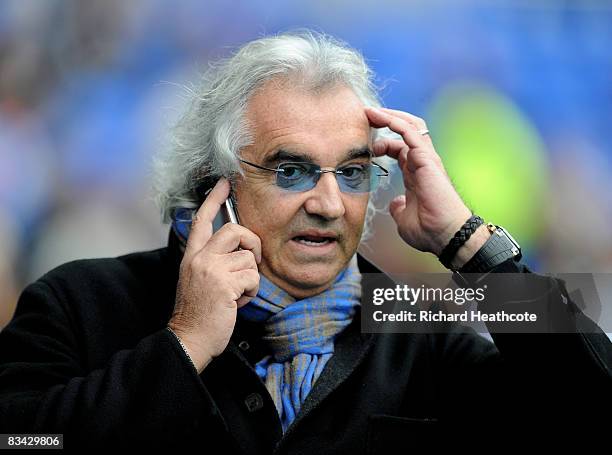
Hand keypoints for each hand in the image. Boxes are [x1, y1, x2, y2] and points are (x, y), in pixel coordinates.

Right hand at [168, 178, 261, 372]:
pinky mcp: (224, 283)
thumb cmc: (198, 313)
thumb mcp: (198, 280)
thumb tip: (241, 250)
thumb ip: (214, 262)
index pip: (201, 220)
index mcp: (192, 256)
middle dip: (251, 242)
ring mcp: (211, 269)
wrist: (189, 339)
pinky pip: (252, 277)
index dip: (214, 199)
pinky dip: (250, 292)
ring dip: (249, 279)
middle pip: (233, 230)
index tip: (224, 183)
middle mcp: (199, 259)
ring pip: (248, 259)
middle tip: (251, 260)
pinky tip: (236, 303)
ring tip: (235, 294)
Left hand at [365, 107, 472, 256]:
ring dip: (389, 116)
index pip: (399, 147)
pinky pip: (411, 132)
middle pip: (405, 131)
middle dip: (385, 121)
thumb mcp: (404, 218)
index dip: (382, 143)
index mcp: (416, 173)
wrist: (446, 235)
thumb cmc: (429, 230)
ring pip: (409, 125)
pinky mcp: (427, 158)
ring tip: (369, 111)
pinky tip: (381, 117)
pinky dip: (395, 122)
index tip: (365, 147)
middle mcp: (422, 162)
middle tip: (365, 117)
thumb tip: (394, 203)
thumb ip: (398, 208)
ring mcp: (426, 158)